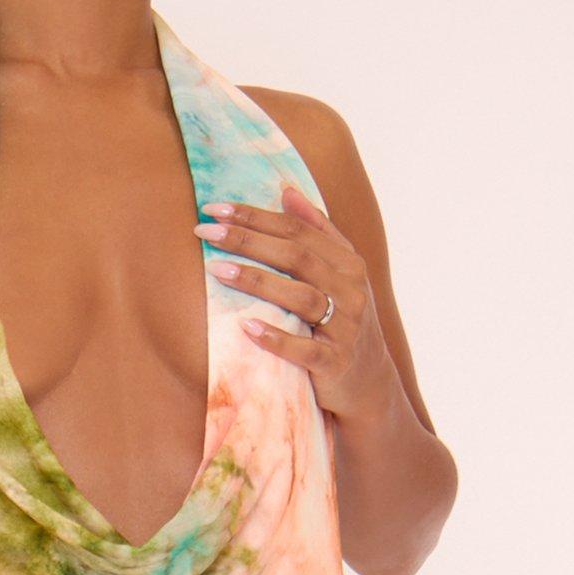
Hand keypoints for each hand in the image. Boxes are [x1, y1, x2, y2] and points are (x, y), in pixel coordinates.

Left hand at [199, 182, 399, 428]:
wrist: (367, 384)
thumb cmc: (342, 323)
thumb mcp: (338, 274)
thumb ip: (316, 232)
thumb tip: (288, 191)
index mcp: (347, 262)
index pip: (297, 229)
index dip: (255, 216)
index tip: (215, 209)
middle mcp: (350, 289)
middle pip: (296, 255)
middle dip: (248, 240)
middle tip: (206, 231)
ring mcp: (346, 327)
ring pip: (301, 296)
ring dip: (257, 281)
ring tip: (217, 270)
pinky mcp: (335, 362)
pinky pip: (305, 349)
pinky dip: (276, 338)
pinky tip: (247, 327)